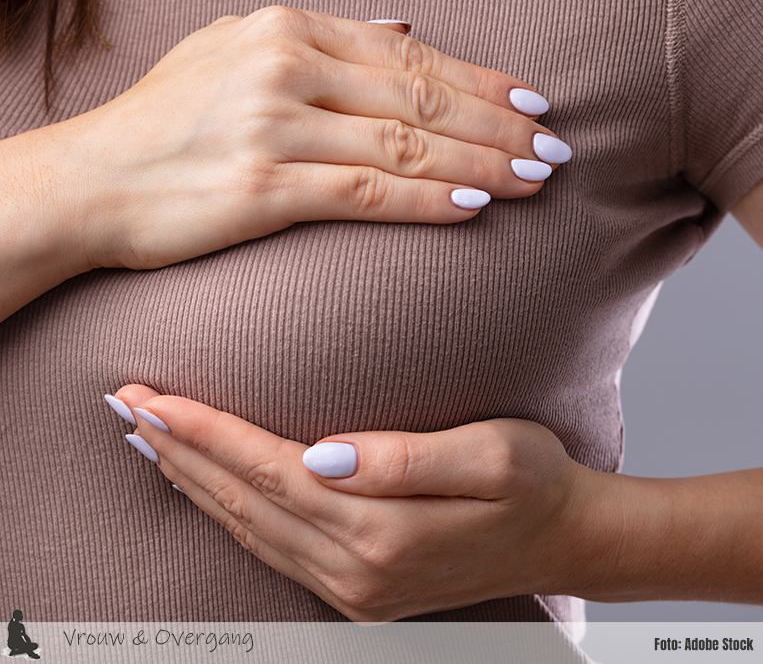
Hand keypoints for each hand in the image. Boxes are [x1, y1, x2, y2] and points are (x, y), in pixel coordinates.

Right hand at [60, 5, 567, 270]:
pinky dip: (428, 198)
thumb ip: (319, 40)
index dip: (480, 79)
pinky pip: (368, 191)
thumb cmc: (161, 123)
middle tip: (555, 145)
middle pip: (421, 96)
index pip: (409, 54)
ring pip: (406, 143)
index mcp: (286, 28)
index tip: (532, 102)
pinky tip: (475, 206)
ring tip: (535, 180)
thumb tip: (402, 27)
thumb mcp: (231, 53)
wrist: (88, 181)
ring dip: (481, 163)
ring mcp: (276, 124)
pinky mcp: (264, 187)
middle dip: (499, 123)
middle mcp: (286, 66)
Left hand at [108, 385, 589, 622]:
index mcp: (382, 530)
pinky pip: (268, 546)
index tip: (153, 397)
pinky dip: (225, 510)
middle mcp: (354, 567)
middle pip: (242, 499)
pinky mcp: (354, 587)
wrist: (564, 536)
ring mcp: (350, 586)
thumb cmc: (532, 481)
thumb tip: (325, 452)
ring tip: (147, 441)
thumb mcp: (491, 455)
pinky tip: (204, 486)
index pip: (268, 468)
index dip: (206, 431)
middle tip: (124, 406)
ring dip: (191, 481)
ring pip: (245, 527)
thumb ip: (407, 459)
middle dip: (178, 451)